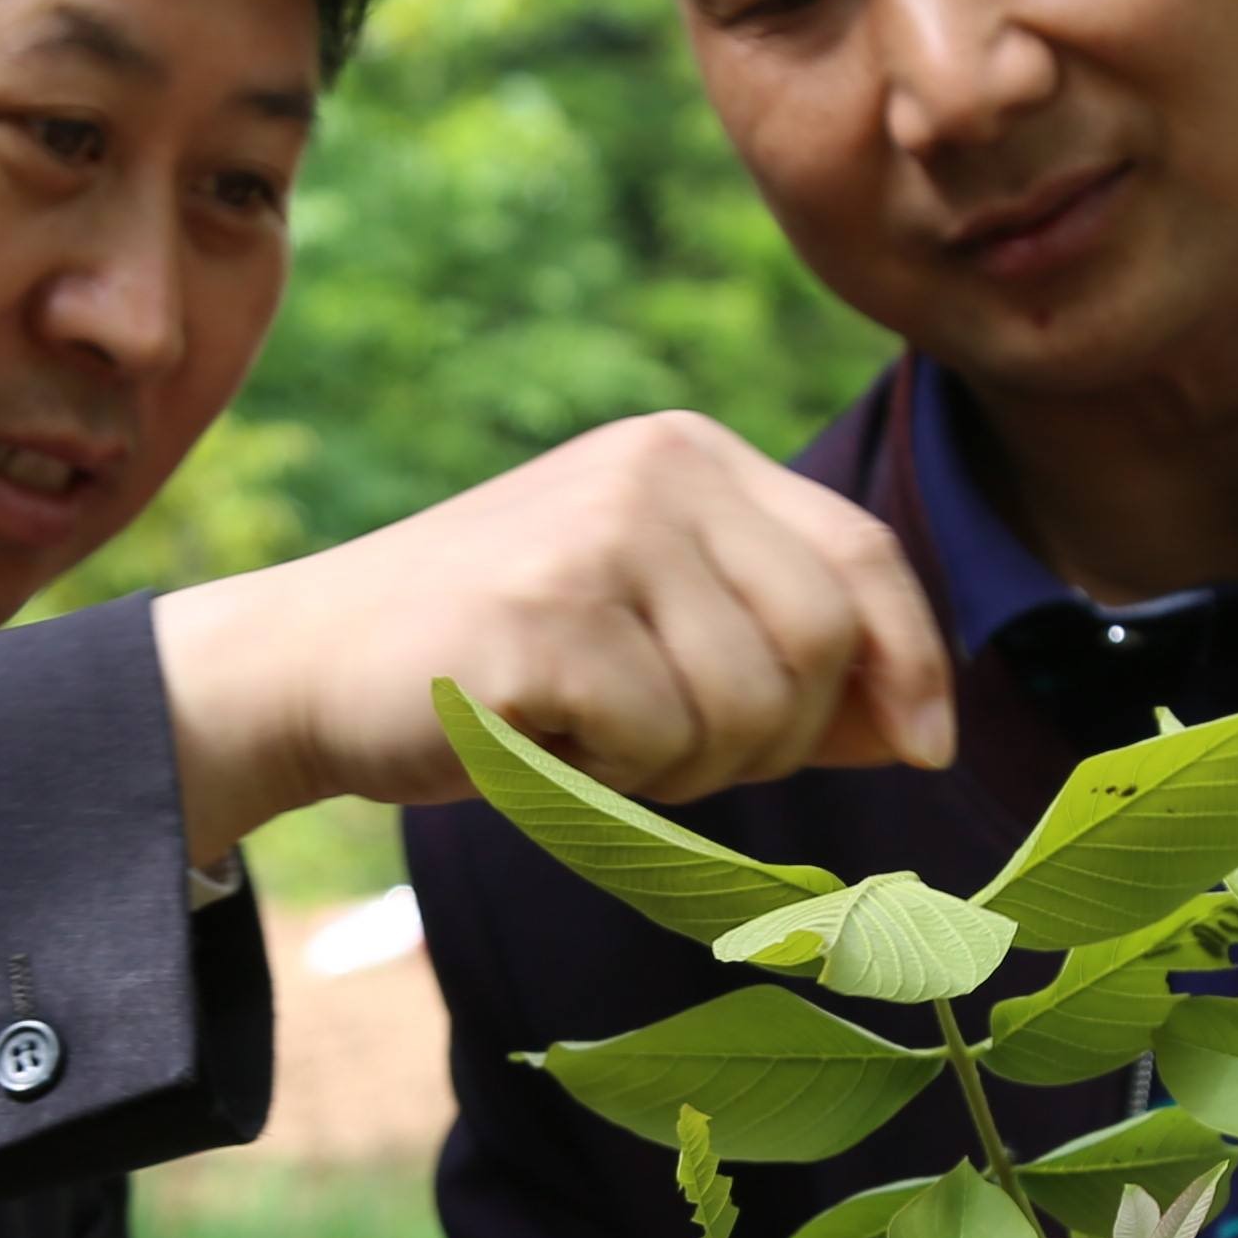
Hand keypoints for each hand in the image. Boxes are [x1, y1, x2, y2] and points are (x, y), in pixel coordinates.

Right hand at [148, 413, 956, 867]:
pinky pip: (659, 746)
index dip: (913, 660)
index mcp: (690, 454)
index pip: (863, 553)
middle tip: (673, 758)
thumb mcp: (656, 637)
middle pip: (824, 641)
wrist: (306, 667)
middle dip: (776, 740)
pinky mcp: (544, 616)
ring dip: (682, 774)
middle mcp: (654, 469)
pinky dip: (611, 784)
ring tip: (589, 741)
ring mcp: (597, 535)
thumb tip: (930, 732)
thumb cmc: (499, 668)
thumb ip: (787, 666)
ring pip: (748, 710)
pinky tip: (540, 744)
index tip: (931, 749)